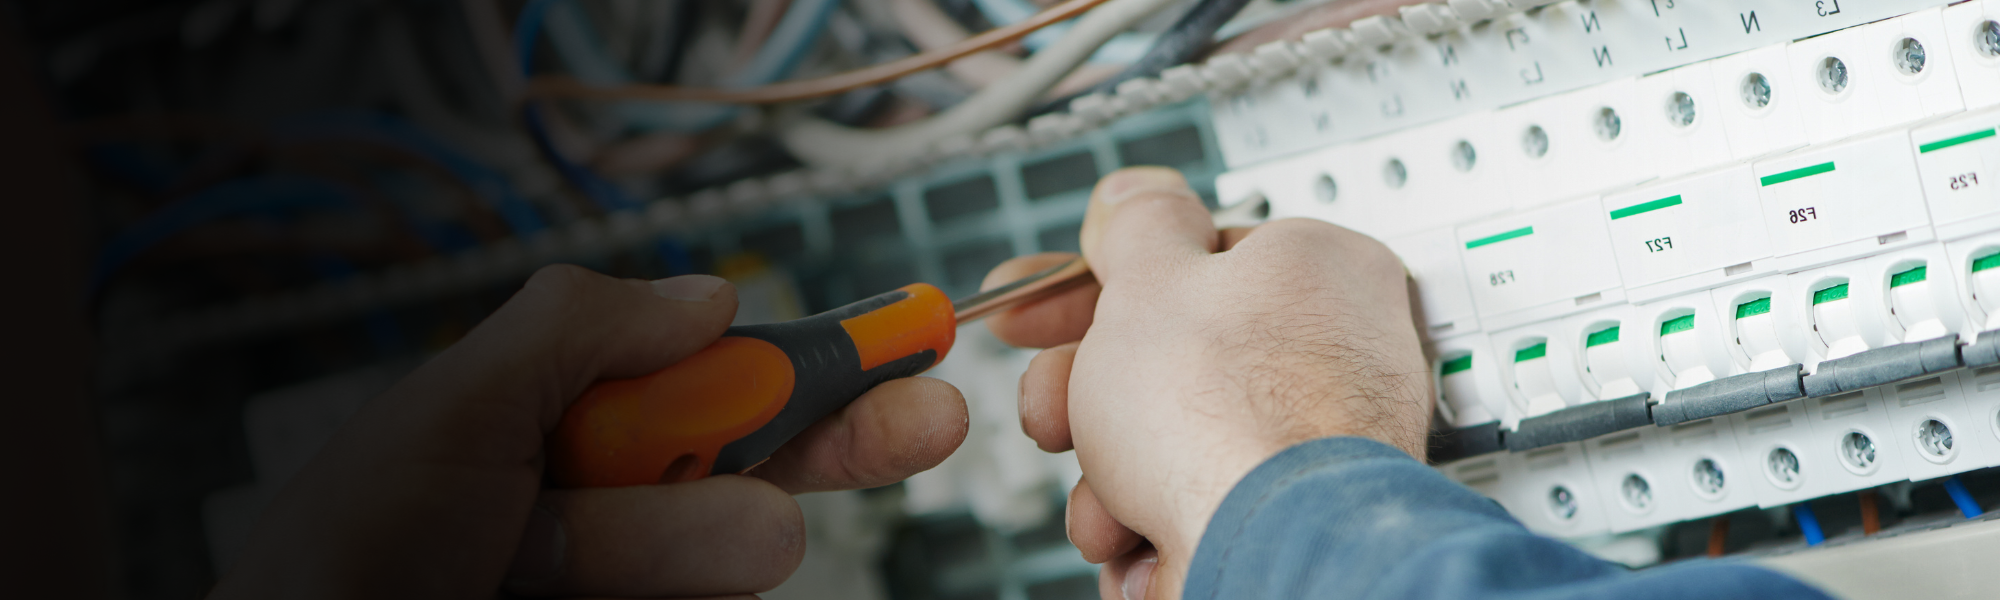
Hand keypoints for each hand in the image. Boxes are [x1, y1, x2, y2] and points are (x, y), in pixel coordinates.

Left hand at [209, 265, 968, 598]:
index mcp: (570, 425)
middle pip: (768, 461)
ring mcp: (633, 587)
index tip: (919, 340)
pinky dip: (690, 592)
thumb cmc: (343, 561)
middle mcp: (612, 505)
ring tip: (558, 568)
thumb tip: (713, 295)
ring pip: (744, 553)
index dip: (826, 358)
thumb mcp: (449, 413)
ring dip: (683, 549)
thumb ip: (579, 331)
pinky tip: (588, 594)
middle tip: (920, 425)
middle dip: (836, 439)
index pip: (721, 377)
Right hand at [981, 167, 1430, 599]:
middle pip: (1173, 362)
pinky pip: (1201, 510)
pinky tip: (1145, 544)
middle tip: (1053, 412)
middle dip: (1090, 400)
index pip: (1190, 260)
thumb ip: (1137, 225)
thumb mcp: (1151, 280)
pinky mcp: (1295, 519)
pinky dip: (1155, 531)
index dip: (1097, 284)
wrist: (1272, 552)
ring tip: (1109, 504)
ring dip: (1112, 480)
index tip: (1042, 307)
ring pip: (1176, 446)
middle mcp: (1333, 352)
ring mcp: (1317, 445)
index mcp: (1315, 268)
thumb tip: (1135, 192)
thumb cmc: (1231, 415)